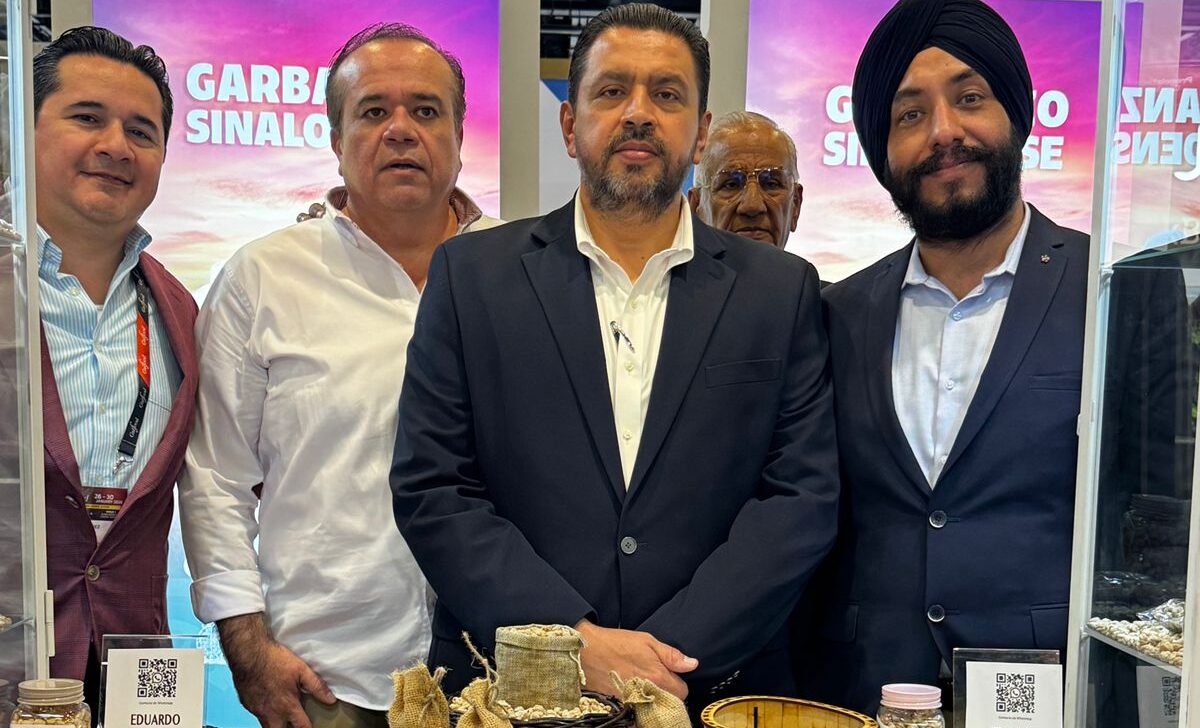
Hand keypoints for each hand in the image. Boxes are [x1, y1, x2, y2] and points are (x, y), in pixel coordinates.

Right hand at [217, 613, 334, 727]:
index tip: (311, 725)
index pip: (301, 727)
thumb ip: (317, 686)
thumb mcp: (301, 670)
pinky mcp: (247, 704)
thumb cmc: (274, 660)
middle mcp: (271, 713)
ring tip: (282, 714)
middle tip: (295, 722)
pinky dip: (264, 712)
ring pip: (267, 726)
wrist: (248, 653)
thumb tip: (330, 700)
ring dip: (276, 723)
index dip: (308, 727)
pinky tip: (268, 701)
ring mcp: (257, 710)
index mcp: (287, 706)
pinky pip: (257, 714)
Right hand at [575, 620, 697, 699]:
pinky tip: (631, 695)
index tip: (668, 675)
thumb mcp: (647, 641)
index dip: (677, 682)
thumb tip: (692, 664)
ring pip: (654, 710)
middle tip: (654, 680)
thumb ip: (671, 655)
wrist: (585, 651)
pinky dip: (637, 707)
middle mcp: (648, 694)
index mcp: (659, 677)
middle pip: (670, 704)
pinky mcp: (620, 708)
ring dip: (652, 702)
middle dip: (667, 694)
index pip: (683, 692)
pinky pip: (636, 715)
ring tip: (642, 688)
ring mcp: (634, 704)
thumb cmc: (615, 643)